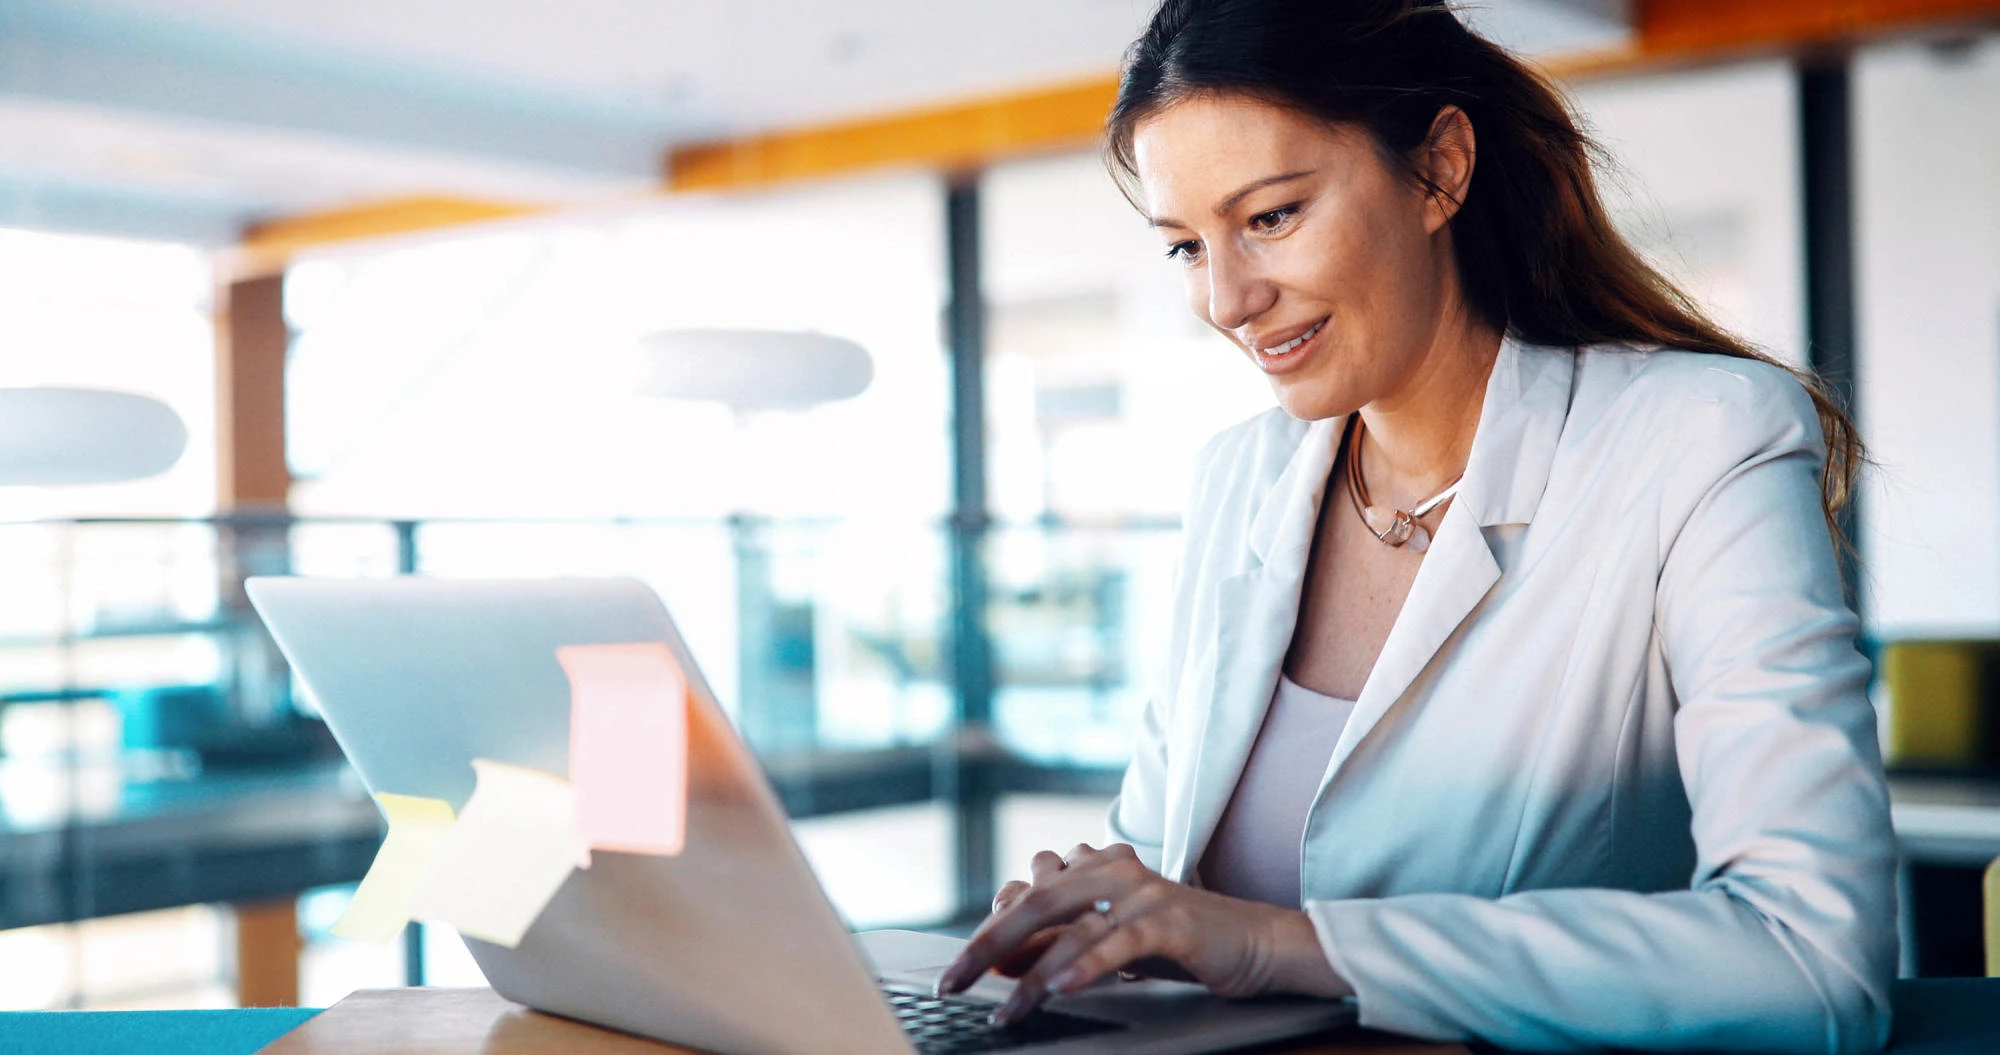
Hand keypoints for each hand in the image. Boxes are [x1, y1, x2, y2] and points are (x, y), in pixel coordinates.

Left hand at [935, 843, 1349, 1025]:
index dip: (991, 927)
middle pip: (1034, 900)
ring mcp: (1141, 893)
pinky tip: (1057, 987)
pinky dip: (1084, 965)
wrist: (1253, 941)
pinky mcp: (1170, 921)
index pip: (1026, 890)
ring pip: (1070, 927)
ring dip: (1030, 974)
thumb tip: (1002, 963)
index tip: (963, 968)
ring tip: (1005, 1011)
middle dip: (987, 943)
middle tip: (952, 982)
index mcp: (1096, 867)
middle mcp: (1113, 870)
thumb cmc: (1178, 941)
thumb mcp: (1110, 941)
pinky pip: (1117, 942)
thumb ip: (1061, 941)